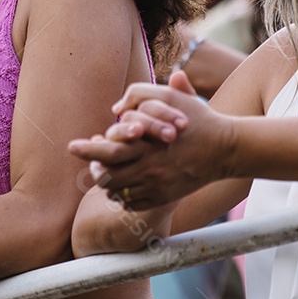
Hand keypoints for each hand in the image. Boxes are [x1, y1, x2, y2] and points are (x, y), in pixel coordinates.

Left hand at [69, 72, 232, 207]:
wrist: (225, 149)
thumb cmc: (197, 118)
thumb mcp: (172, 98)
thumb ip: (142, 94)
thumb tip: (116, 107)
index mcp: (148, 145)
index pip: (108, 152)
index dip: (87, 150)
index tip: (72, 146)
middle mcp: (150, 170)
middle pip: (107, 178)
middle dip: (93, 170)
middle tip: (91, 163)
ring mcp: (156, 187)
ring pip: (116, 193)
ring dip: (106, 183)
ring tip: (105, 172)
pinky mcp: (163, 199)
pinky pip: (131, 204)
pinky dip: (121, 196)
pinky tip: (122, 184)